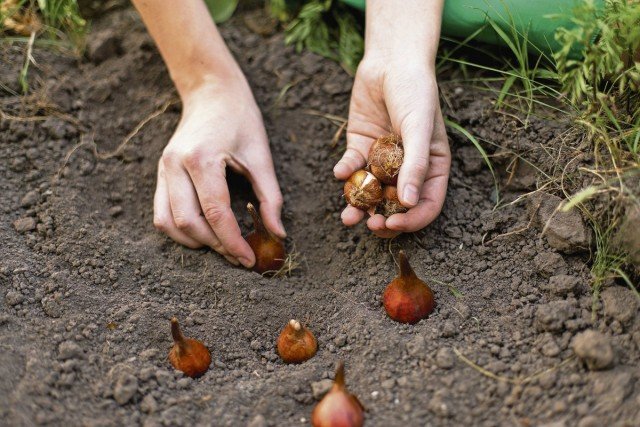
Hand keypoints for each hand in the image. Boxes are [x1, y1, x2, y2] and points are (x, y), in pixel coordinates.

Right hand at [153, 76, 285, 266]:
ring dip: (195, 242)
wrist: (212, 92)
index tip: (249, 260)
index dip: (233, 241)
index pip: (215, 213)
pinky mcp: (160, 173)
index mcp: (201, 158)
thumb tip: (279, 234)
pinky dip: (180, 230)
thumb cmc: (241, 120)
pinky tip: (204, 233)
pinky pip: (161, 213)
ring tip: (222, 246)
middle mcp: (175, 165)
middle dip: (215, 245)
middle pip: (188, 222)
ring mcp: (163, 169)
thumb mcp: (262, 156)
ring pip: (168, 223)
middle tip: (239, 256)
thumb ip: (271, 197)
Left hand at [334, 58, 450, 237]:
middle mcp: (407, 168)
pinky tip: (340, 171)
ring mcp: (383, 160)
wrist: (391, 60)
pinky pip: (352, 167)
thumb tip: (409, 204)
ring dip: (359, 206)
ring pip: (371, 192)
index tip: (393, 225)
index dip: (412, 220)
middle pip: (396, 205)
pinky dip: (346, 172)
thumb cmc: (415, 91)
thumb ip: (416, 165)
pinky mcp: (361, 147)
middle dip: (382, 219)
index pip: (426, 204)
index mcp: (431, 167)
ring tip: (348, 216)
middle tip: (369, 225)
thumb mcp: (420, 128)